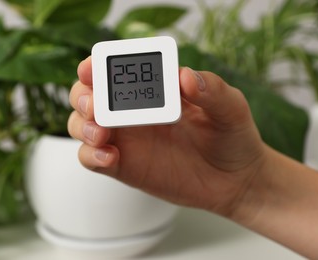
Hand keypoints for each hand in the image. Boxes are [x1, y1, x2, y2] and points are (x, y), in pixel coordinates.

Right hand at [67, 57, 266, 215]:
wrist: (234, 180)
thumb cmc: (231, 137)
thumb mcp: (230, 108)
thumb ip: (212, 90)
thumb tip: (185, 77)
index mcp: (153, 89)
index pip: (115, 71)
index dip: (96, 66)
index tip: (92, 67)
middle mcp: (133, 111)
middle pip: (88, 95)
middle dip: (82, 95)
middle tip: (94, 104)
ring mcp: (125, 139)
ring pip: (82, 125)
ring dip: (82, 125)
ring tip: (101, 133)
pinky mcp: (123, 166)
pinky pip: (93, 159)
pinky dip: (91, 155)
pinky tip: (109, 156)